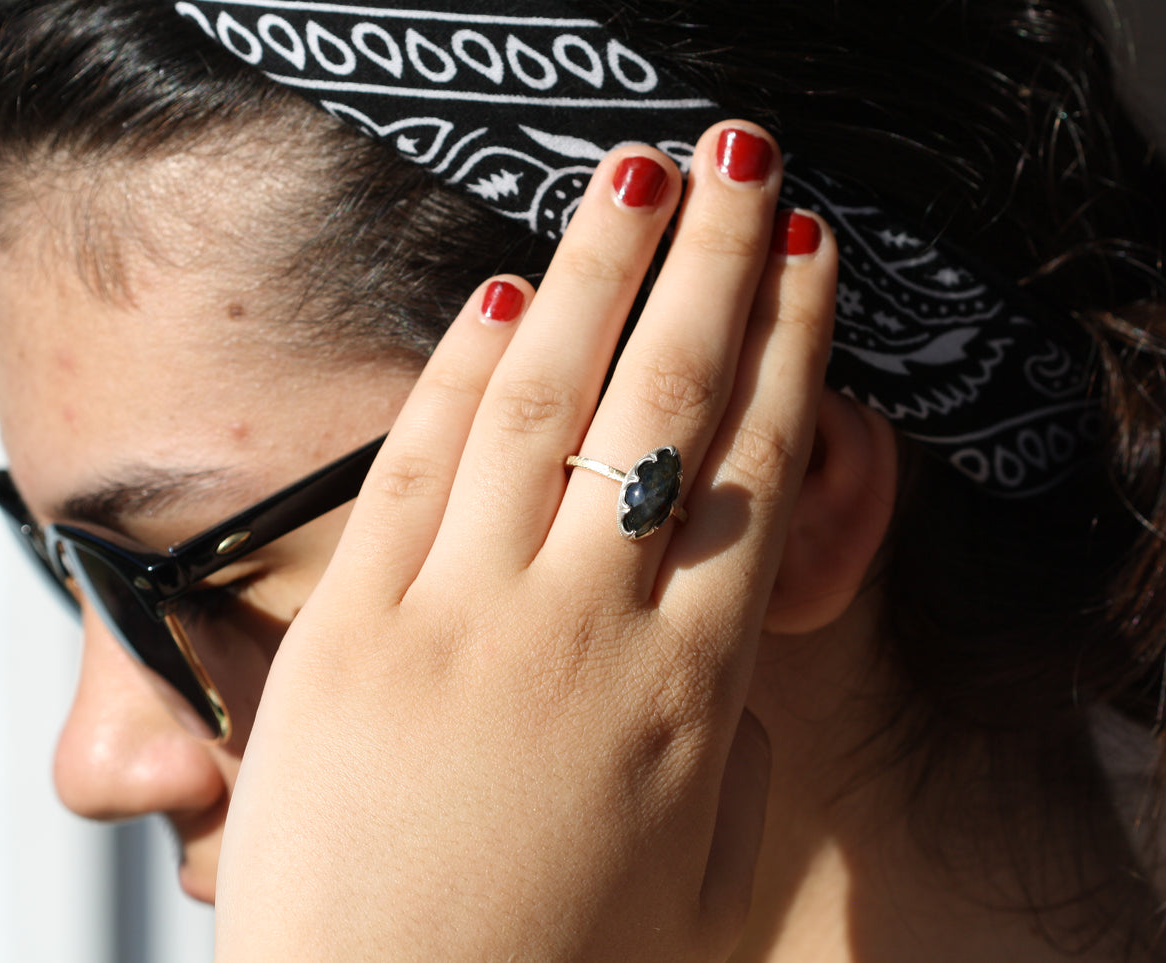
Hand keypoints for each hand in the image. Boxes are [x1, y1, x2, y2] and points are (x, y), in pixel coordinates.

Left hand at [214, 121, 837, 960]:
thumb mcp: (706, 875)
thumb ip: (737, 747)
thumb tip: (730, 647)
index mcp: (699, 690)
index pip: (763, 468)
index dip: (796, 347)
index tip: (815, 261)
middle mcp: (595, 628)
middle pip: (672, 400)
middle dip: (722, 264)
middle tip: (748, 161)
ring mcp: (466, 620)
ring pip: (549, 397)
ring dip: (602, 269)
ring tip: (640, 175)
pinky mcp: (350, 634)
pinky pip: (418, 466)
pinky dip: (463, 369)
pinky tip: (502, 293)